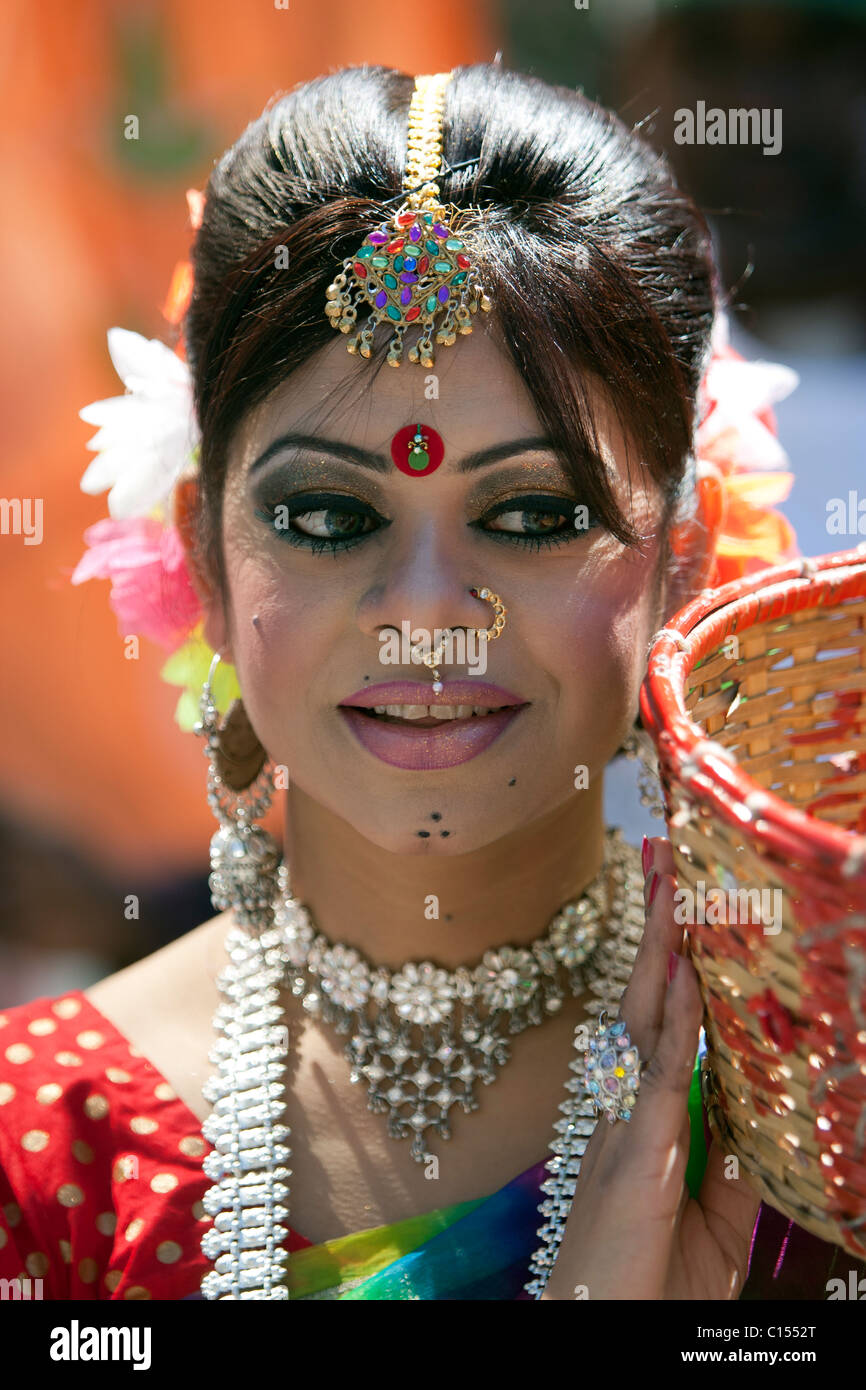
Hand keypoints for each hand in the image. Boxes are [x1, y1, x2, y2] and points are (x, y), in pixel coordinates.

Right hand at [541, 835, 760, 1299]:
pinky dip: (678, 1018)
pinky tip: (691, 974)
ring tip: (669, 881)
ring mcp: (624, 1123)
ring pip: (645, 1015)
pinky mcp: (637, 1156)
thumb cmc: (647, 1286)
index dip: (666, 958)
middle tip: (661, 856)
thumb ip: (735, 1164)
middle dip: (655, 925)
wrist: (604, 1336)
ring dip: (661, 946)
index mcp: (638, 1116)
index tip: (677, 903)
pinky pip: (661, 1073)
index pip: (655, 1019)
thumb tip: (760, 1115)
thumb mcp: (715, 1222)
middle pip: (643, 996)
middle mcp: (624, 1104)